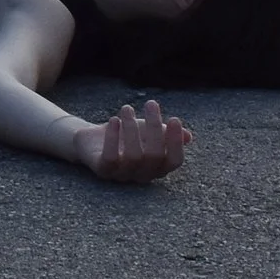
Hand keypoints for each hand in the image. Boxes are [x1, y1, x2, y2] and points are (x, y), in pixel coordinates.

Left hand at [76, 99, 191, 183]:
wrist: (92, 139)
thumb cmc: (126, 135)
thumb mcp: (147, 131)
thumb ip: (166, 133)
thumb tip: (187, 136)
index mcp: (158, 167)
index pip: (174, 161)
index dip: (176, 142)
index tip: (174, 118)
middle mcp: (143, 175)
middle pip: (154, 155)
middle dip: (154, 127)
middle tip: (151, 103)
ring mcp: (123, 175)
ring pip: (133, 156)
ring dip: (131, 128)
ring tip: (126, 108)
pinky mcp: (103, 170)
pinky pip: (110, 158)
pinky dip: (113, 138)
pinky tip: (114, 120)